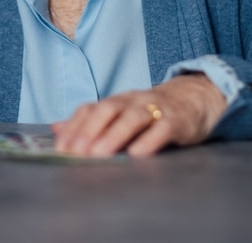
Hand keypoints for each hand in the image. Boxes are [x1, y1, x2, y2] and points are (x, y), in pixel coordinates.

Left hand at [51, 74, 227, 157]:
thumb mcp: (121, 114)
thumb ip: (90, 122)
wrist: (195, 98)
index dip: (75, 127)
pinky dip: (149, 141)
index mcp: (117, 101)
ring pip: (132, 117)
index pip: (91, 108)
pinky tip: (137, 155)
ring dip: (113, 136)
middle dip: (89, 131)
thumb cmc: (152, 112)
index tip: (61, 148)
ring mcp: (156, 108)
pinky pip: (162, 128)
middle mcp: (133, 101)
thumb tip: (56, 129)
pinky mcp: (177, 120)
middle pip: (108, 109)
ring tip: (99, 154)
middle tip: (76, 153)